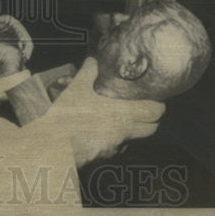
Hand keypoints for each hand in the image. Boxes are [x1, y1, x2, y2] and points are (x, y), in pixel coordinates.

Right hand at [39, 57, 164, 166]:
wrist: (55, 145)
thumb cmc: (68, 115)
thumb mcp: (77, 88)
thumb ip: (88, 72)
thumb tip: (93, 59)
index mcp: (124, 113)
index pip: (155, 112)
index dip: (159, 106)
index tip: (156, 99)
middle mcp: (126, 131)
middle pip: (152, 128)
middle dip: (152, 119)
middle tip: (145, 109)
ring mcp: (117, 146)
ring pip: (135, 138)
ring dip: (135, 130)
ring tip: (123, 119)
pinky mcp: (106, 156)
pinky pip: (119, 147)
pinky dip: (117, 140)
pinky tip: (104, 132)